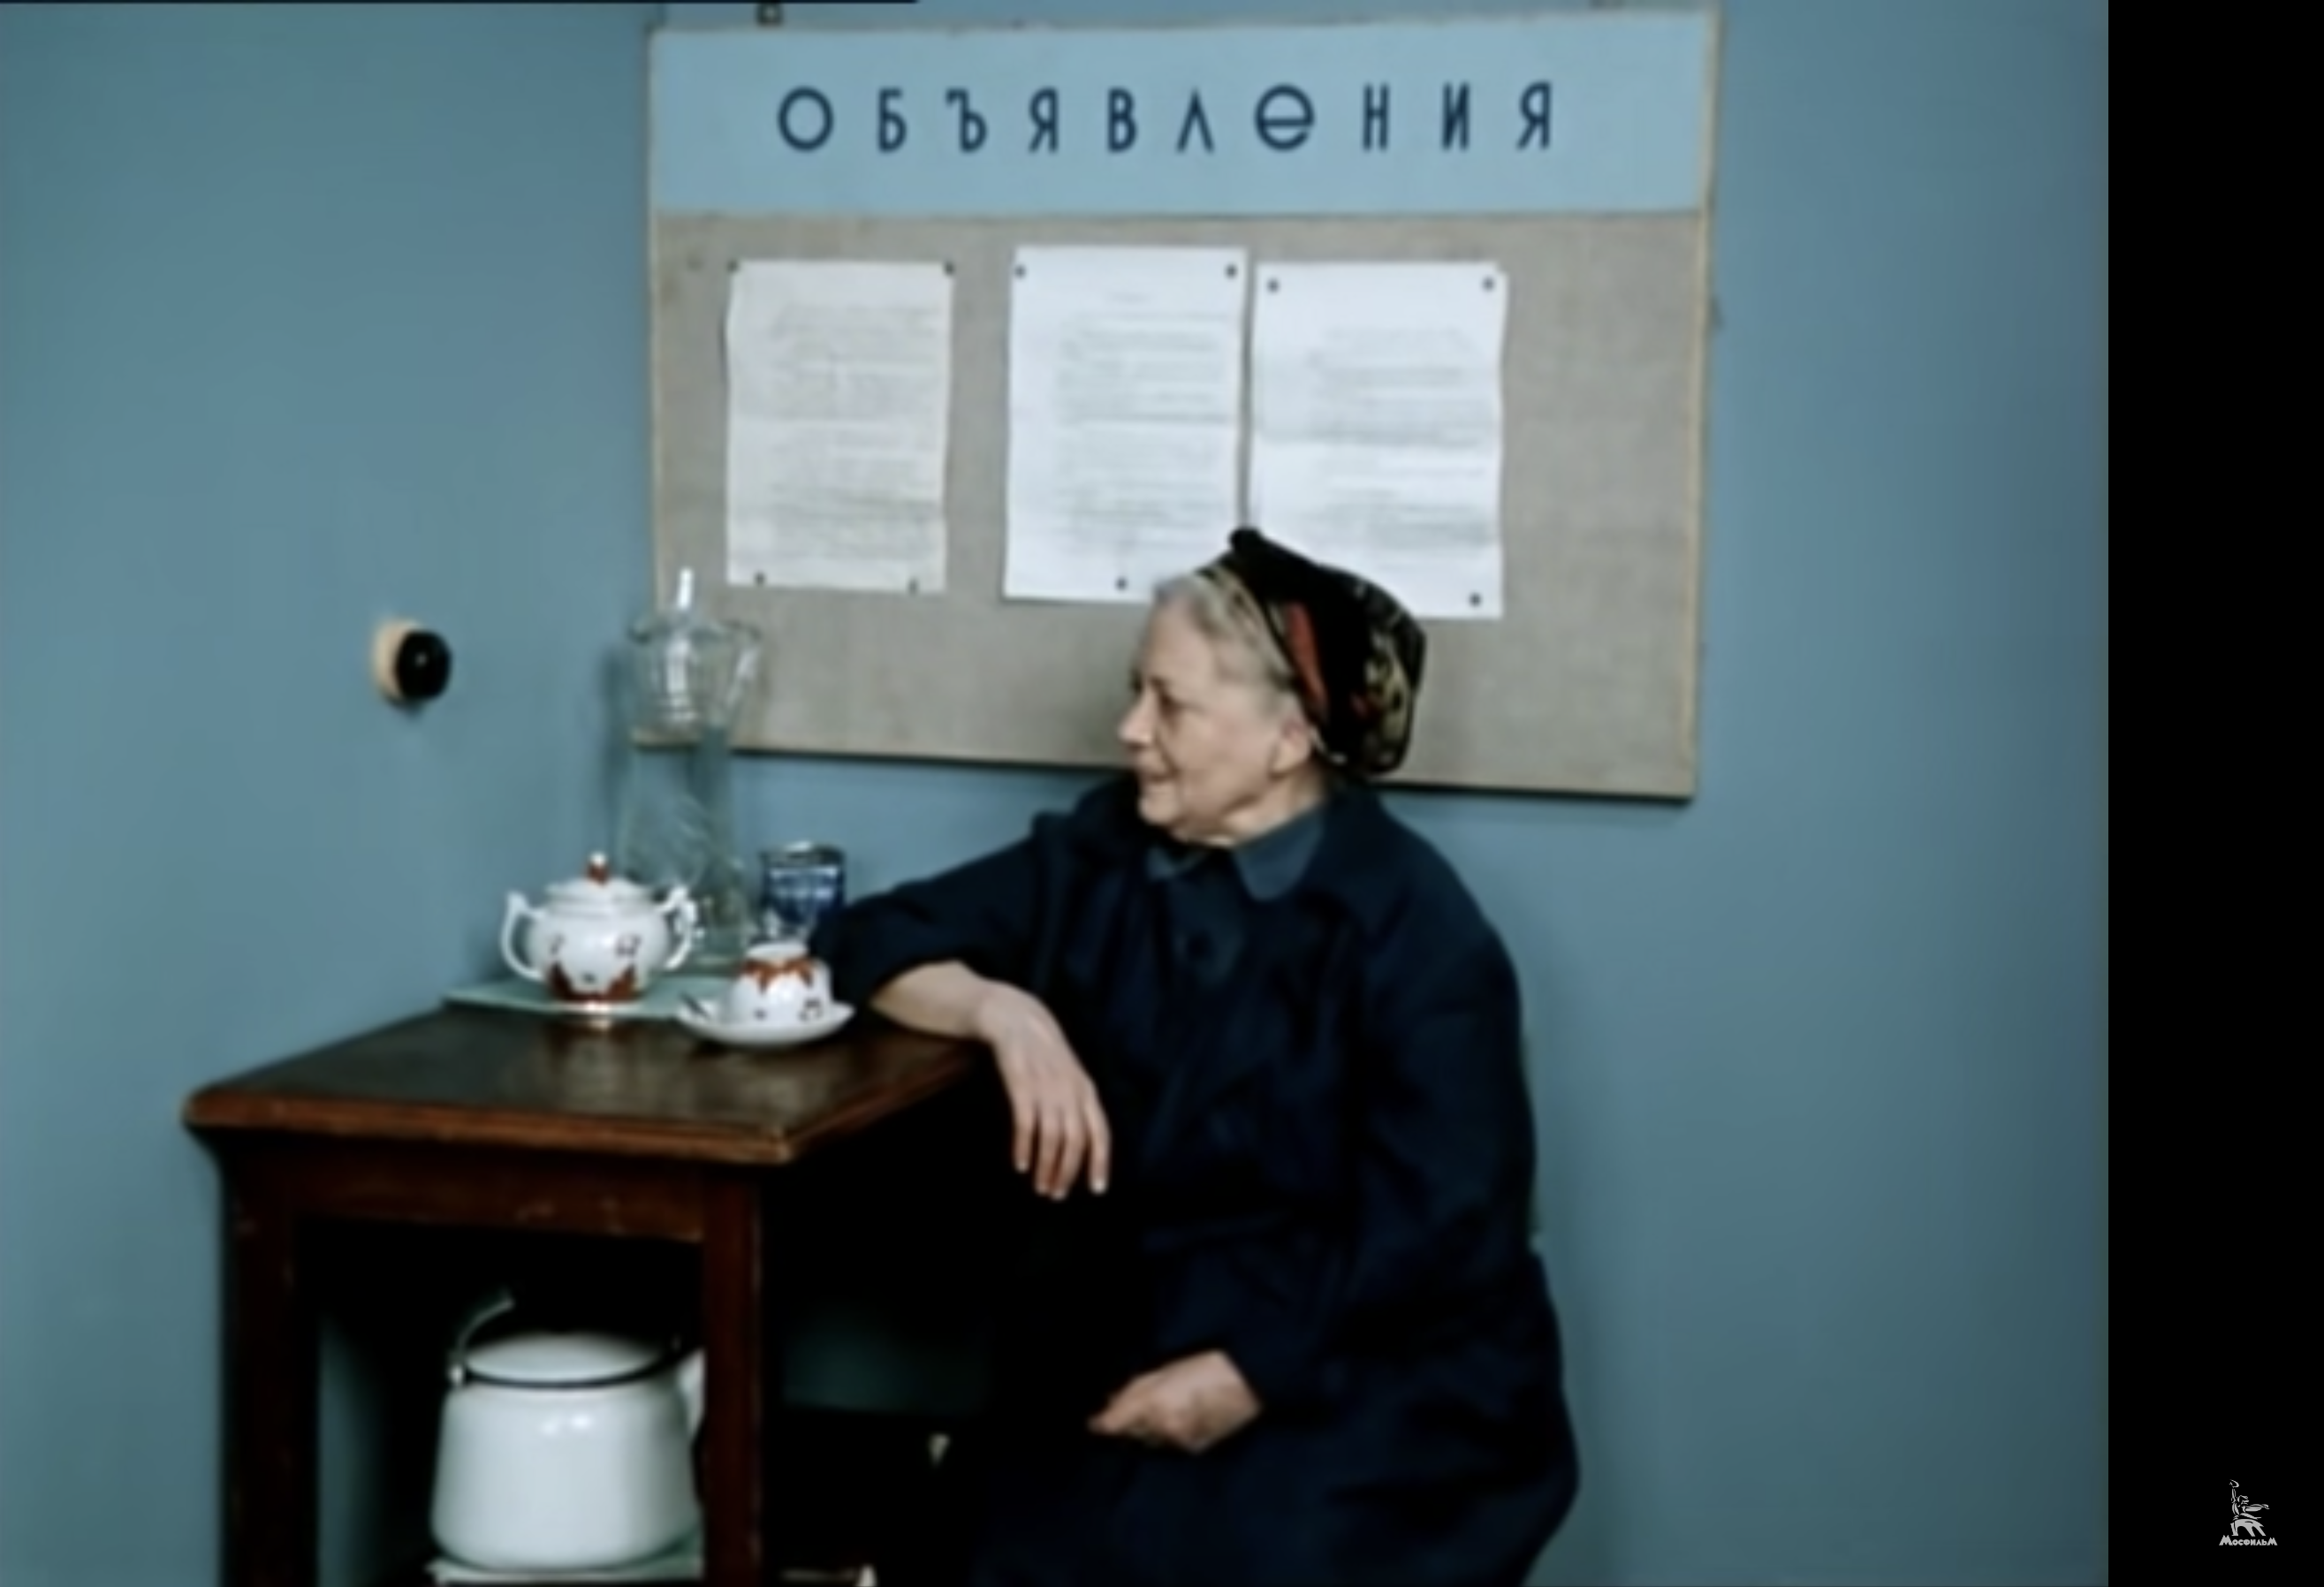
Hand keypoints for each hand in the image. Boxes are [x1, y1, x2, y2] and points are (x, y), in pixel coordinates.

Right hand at [971, 981, 1110, 1198]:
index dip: (1100, 1162)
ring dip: (1046, 1166)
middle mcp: (1071, 1092)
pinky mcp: (1022, 1085)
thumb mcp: (1071, 1079)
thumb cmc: (1046, 1057)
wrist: (1019, 1021)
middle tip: (1056, 1195)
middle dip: (1067, 1172)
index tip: (1097, 1190)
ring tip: (1039, 1186)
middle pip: (1075, 1141)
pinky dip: (1024, 1147)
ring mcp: (1047, 1088)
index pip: (1100, 1132)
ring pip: (1052, 1137)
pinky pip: (1026, 1123)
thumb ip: (1078, 1108)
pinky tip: (1020, 1164)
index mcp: (1087, 1091)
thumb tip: (1081, 1147)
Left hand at [1088, 1350, 1260, 1453]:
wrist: (1251, 1380)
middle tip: (1115, 1412)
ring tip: (1144, 1415)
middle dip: (1123, 1424)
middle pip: (1132, 1433)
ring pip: (1150, 1441)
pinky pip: (1169, 1445)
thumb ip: (1137, 1388)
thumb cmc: (1209, 1364)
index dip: (1103, 1423)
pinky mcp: (1196, 1448)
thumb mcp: (1167, 1370)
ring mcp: (1181, 1441)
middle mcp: (1165, 1428)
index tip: (1092, 1424)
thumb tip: (1113, 1402)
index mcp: (1156, 1404)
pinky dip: (1163, 1436)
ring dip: (1143, 1431)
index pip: (1117, 1422)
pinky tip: (1167, 1423)